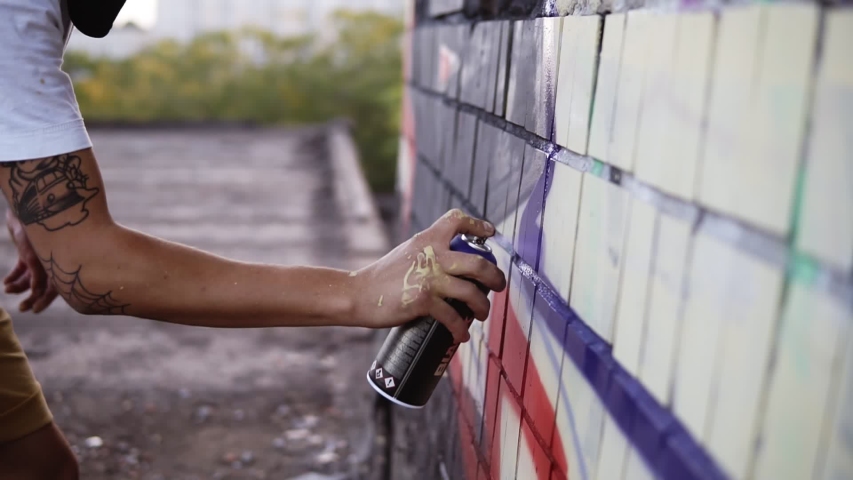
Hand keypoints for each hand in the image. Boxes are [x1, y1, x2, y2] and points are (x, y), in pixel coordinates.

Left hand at [4, 209, 57, 312]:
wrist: (25, 211)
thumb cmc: (33, 233)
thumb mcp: (34, 256)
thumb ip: (37, 275)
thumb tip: (35, 291)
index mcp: (60, 264)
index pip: (56, 288)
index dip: (45, 300)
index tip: (34, 310)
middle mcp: (52, 263)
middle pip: (43, 286)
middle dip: (32, 297)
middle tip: (22, 308)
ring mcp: (40, 258)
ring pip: (30, 279)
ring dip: (19, 287)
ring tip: (7, 290)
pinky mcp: (29, 254)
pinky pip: (22, 269)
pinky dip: (14, 276)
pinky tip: (6, 282)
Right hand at [352, 209, 506, 342]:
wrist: (359, 294)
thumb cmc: (383, 277)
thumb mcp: (408, 252)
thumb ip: (429, 253)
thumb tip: (455, 265)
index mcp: (428, 238)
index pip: (457, 220)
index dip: (478, 225)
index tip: (491, 233)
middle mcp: (433, 255)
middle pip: (478, 263)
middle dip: (495, 277)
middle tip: (499, 285)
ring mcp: (430, 278)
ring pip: (471, 293)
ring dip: (482, 307)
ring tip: (482, 313)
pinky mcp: (424, 301)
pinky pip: (453, 317)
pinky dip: (460, 328)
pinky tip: (461, 333)